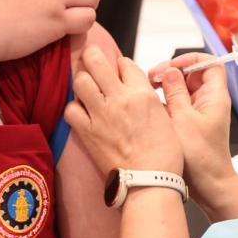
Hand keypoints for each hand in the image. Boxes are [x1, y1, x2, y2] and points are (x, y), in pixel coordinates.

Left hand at [65, 45, 182, 177]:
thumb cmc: (163, 155)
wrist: (149, 182)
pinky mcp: (88, 133)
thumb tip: (137, 88)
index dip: (120, 64)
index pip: (125, 63)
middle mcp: (120, 99)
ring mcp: (101, 115)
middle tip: (90, 58)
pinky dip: (73, 108)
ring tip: (85, 85)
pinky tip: (80, 112)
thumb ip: (149, 98)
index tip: (118, 70)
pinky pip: (70, 110)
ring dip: (81, 80)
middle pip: (96, 61)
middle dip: (91, 55)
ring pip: (80, 81)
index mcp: (143, 94)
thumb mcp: (166, 117)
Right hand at [147, 54, 232, 195]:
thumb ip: (175, 92)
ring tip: (147, 91)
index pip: (210, 64)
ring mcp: (198, 112)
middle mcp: (208, 101)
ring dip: (165, 88)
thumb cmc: (201, 157)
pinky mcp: (189, 123)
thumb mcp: (183, 120)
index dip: (190, 60)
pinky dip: (164, 103)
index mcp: (214, 96)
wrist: (208, 185)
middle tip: (152, 78)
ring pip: (182, 89)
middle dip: (171, 72)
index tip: (171, 66)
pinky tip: (150, 107)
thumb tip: (169, 71)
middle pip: (191, 75)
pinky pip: (177, 104)